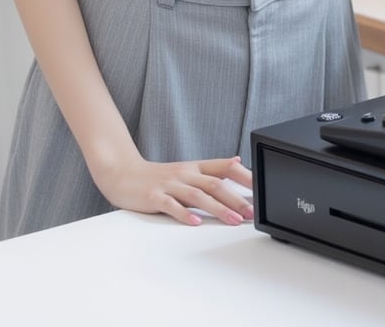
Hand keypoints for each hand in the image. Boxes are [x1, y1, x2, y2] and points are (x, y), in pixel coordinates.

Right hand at [91, 152, 253, 226]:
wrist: (122, 173)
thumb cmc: (157, 177)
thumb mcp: (187, 170)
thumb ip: (211, 169)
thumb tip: (237, 162)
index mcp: (194, 168)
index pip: (224, 168)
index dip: (244, 176)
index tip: (261, 188)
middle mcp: (185, 174)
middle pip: (215, 184)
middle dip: (236, 198)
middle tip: (253, 212)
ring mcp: (169, 185)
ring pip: (198, 196)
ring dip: (218, 208)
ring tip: (234, 220)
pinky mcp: (154, 196)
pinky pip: (171, 205)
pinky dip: (184, 214)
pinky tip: (195, 222)